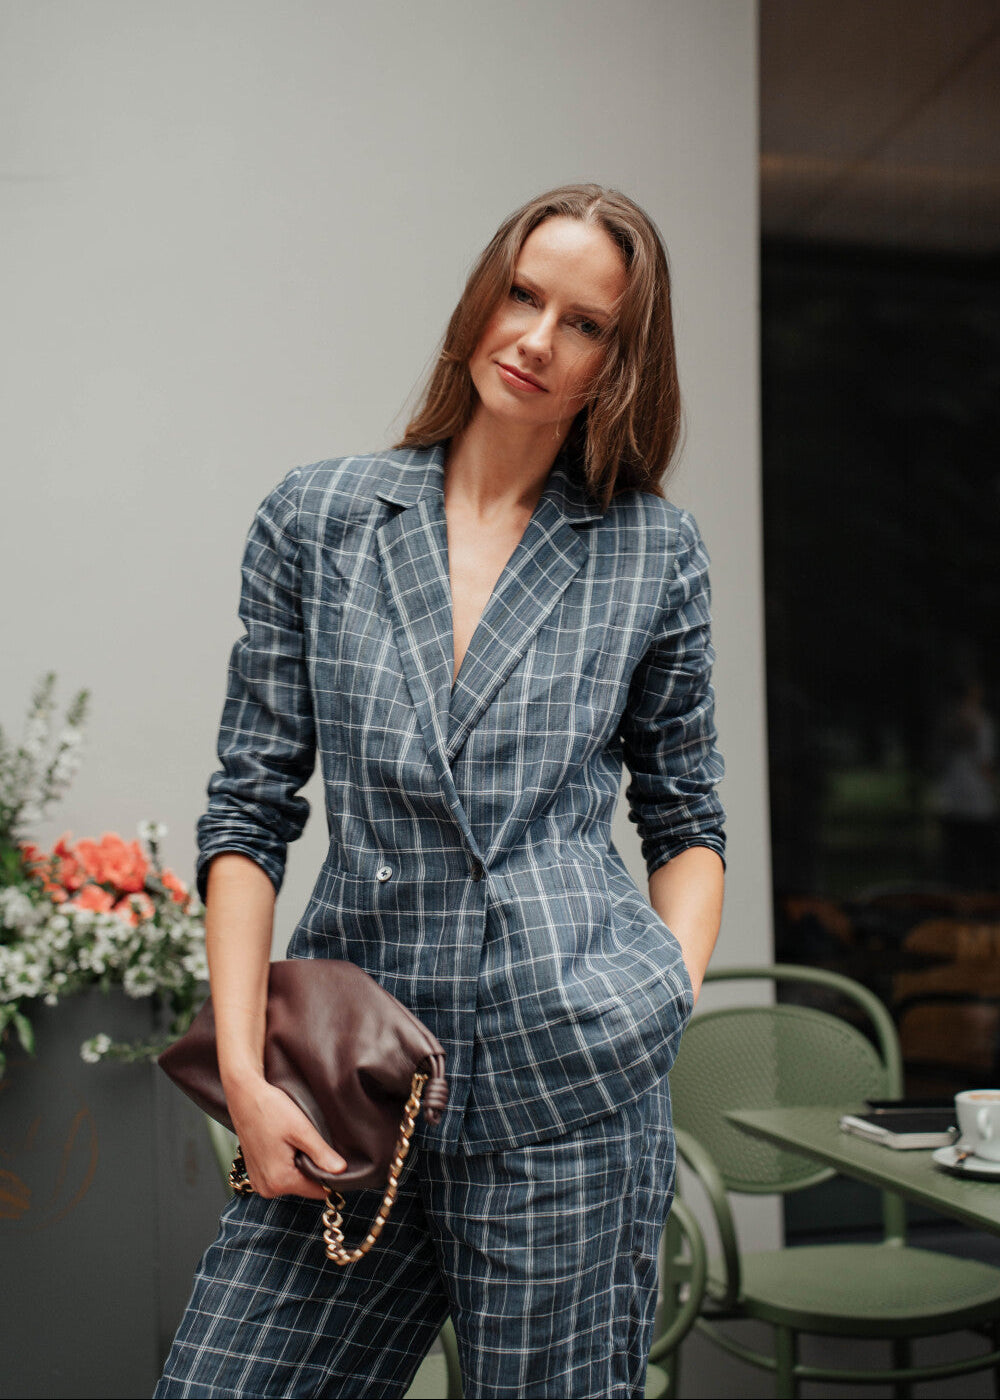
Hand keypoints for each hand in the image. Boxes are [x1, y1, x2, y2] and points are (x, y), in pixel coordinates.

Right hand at [226, 1074, 345, 1200]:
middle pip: (304, 1186)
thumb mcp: (301, 1130)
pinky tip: (284, 1144)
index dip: (329, 1176)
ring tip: (294, 1141)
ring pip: (292, 1181)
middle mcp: (266, 1188)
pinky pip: (280, 1175)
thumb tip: (341, 1171)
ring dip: (299, 1165)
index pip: (317, 1191)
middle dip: (311, 1168)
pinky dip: (287, 1163)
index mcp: (279, 1181)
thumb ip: (322, 1154)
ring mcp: (258, 1182)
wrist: (245, 1096)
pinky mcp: (255, 1174)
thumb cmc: (270, 1109)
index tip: (330, 1157)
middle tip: (308, 1142)